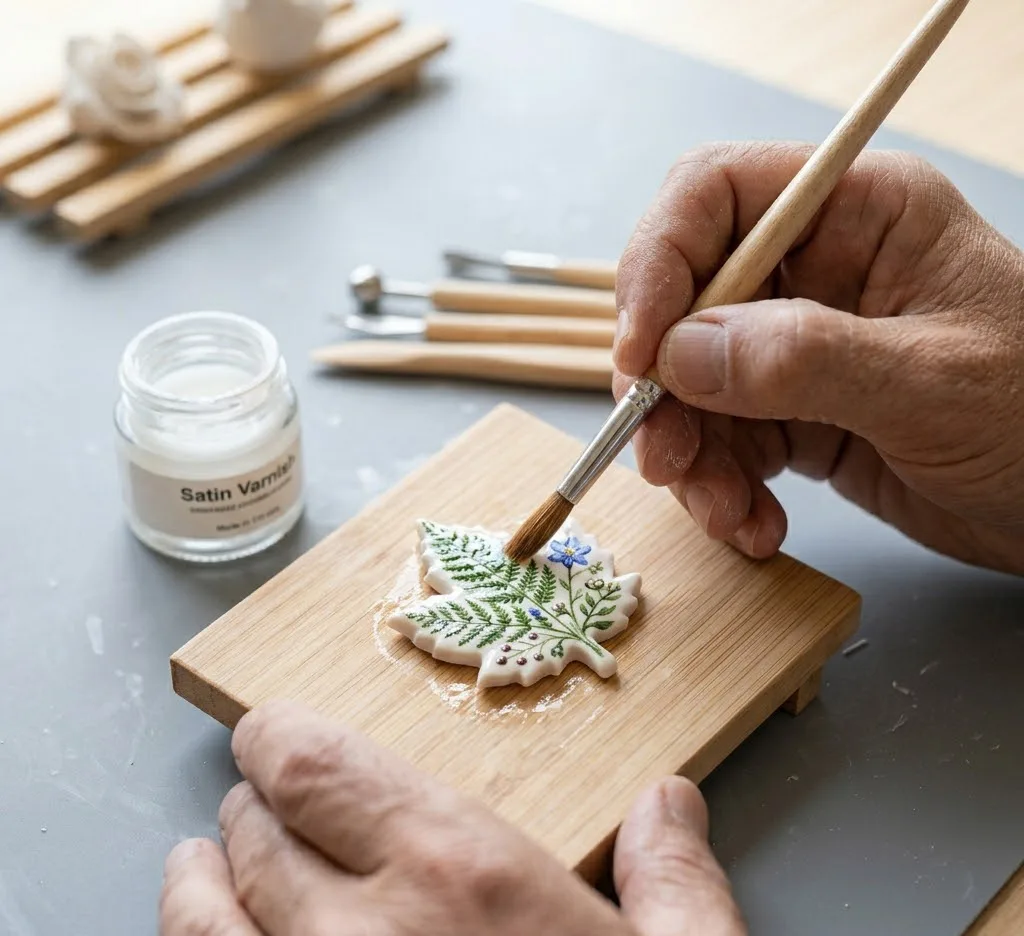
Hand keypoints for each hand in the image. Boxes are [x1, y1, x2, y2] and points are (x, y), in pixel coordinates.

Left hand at [160, 700, 745, 935]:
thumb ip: (676, 885)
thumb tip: (668, 798)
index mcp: (460, 879)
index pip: (318, 767)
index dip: (280, 739)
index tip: (276, 734)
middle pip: (257, 835)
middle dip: (255, 807)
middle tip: (260, 800)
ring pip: (199, 922)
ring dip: (194, 880)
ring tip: (197, 859)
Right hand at [613, 142, 1023, 575]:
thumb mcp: (932, 384)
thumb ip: (804, 359)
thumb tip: (680, 354)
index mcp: (858, 213)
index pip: (715, 197)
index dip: (658, 264)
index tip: (641, 354)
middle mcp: (817, 269)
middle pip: (684, 302)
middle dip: (664, 386)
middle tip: (664, 456)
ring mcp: (801, 344)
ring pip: (691, 384)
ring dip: (691, 455)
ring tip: (725, 512)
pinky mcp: (794, 412)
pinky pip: (723, 440)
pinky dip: (722, 488)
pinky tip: (756, 524)